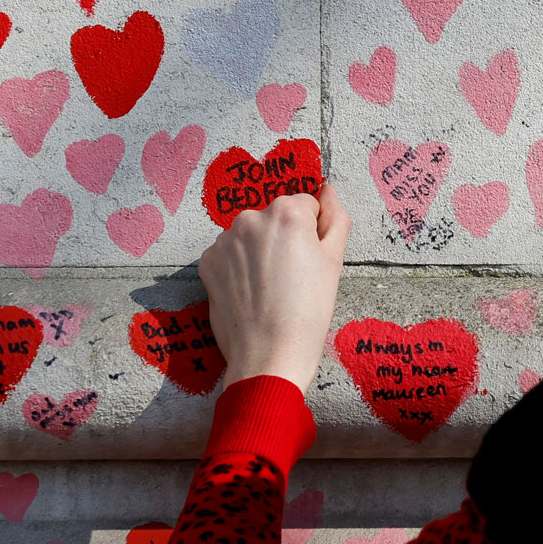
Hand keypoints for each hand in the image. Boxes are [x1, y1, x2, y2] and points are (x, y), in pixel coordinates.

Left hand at [198, 184, 348, 393]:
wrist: (269, 353)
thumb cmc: (308, 310)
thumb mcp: (334, 261)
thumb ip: (335, 217)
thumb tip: (328, 190)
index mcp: (287, 212)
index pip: (306, 207)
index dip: (313, 235)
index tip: (310, 262)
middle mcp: (251, 217)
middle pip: (276, 219)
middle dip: (284, 240)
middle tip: (292, 278)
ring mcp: (225, 240)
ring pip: (251, 236)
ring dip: (259, 252)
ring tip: (270, 288)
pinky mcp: (207, 262)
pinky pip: (229, 255)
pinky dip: (238, 268)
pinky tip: (250, 292)